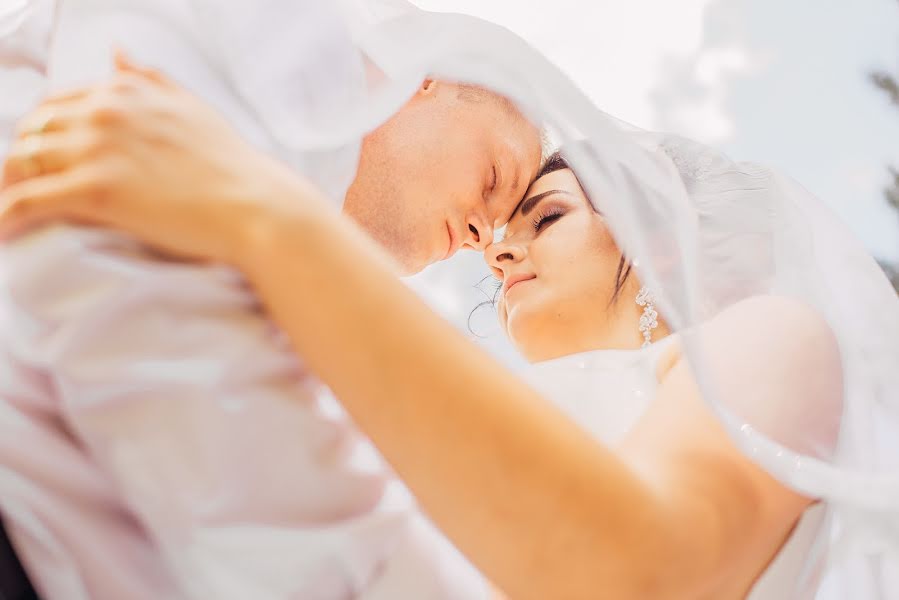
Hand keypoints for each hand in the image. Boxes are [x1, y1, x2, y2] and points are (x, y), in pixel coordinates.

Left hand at [0, 53, 315, 267]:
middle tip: (27, 188)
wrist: (255, 205)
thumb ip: (149, 79)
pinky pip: (27, 201)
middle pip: (32, 131)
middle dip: (22, 160)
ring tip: (12, 212)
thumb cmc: (230, 163)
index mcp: (124, 90)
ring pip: (20, 162)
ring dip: (9, 187)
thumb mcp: (190, 106)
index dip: (45, 134)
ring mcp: (96, 149)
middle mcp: (103, 111)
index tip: (47, 158)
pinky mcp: (93, 190)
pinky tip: (4, 233)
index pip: (57, 104)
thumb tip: (118, 54)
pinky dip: (7, 217)